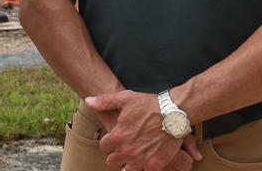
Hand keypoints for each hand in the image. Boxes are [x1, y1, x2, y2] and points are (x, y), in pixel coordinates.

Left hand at [84, 91, 201, 170]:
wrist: (174, 113)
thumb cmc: (149, 104)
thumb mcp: (125, 98)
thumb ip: (104, 102)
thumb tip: (88, 101)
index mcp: (117, 136)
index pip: (104, 147)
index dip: (109, 142)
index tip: (117, 138)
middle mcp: (126, 151)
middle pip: (112, 162)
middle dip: (117, 154)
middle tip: (126, 146)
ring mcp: (140, 160)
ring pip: (127, 169)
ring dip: (130, 161)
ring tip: (137, 152)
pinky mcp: (154, 165)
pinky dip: (145, 165)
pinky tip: (148, 156)